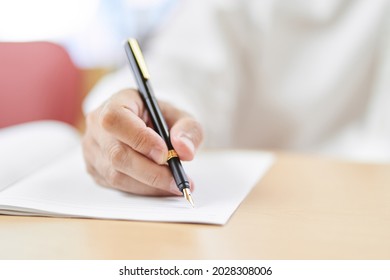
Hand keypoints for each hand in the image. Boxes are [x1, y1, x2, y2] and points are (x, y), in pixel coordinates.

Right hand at [82, 89, 202, 195]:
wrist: (148, 126)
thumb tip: (185, 151)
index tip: (165, 154)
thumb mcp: (181, 116)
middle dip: (151, 172)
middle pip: (117, 154)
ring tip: (175, 185)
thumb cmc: (161, 118)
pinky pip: (117, 186)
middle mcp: (97, 126)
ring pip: (116, 175)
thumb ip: (188, 129)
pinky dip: (143, 190)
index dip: (139, 139)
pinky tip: (161, 187)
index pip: (116, 119)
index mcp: (116, 102)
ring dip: (149, 185)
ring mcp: (92, 150)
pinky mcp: (96, 170)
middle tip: (178, 180)